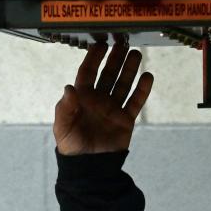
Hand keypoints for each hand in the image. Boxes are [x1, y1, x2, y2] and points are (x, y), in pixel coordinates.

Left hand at [53, 38, 153, 154]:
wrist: (89, 168)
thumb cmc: (71, 146)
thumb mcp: (63, 127)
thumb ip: (65, 107)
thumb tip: (69, 87)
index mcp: (81, 98)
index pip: (87, 72)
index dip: (93, 58)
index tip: (100, 44)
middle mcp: (98, 100)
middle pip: (108, 74)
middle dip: (115, 59)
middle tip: (122, 42)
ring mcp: (112, 108)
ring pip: (123, 84)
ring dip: (129, 69)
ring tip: (137, 53)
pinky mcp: (125, 120)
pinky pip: (135, 102)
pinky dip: (142, 90)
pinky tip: (148, 76)